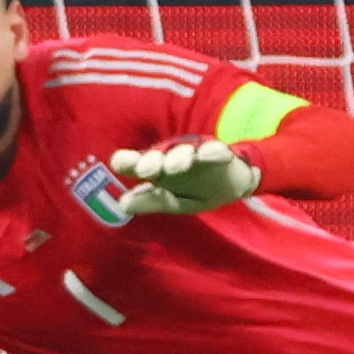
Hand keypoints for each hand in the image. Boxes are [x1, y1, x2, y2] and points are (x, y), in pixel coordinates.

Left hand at [98, 138, 265, 219]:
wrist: (234, 184)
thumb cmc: (198, 191)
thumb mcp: (175, 201)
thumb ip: (152, 200)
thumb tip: (123, 203)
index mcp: (159, 168)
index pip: (138, 161)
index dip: (128, 161)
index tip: (119, 164)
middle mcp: (174, 156)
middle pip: (160, 154)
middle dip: (152, 160)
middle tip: (144, 170)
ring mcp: (197, 152)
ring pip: (186, 151)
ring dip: (179, 157)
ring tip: (175, 166)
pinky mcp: (220, 152)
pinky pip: (216, 150)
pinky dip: (212, 151)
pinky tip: (207, 153)